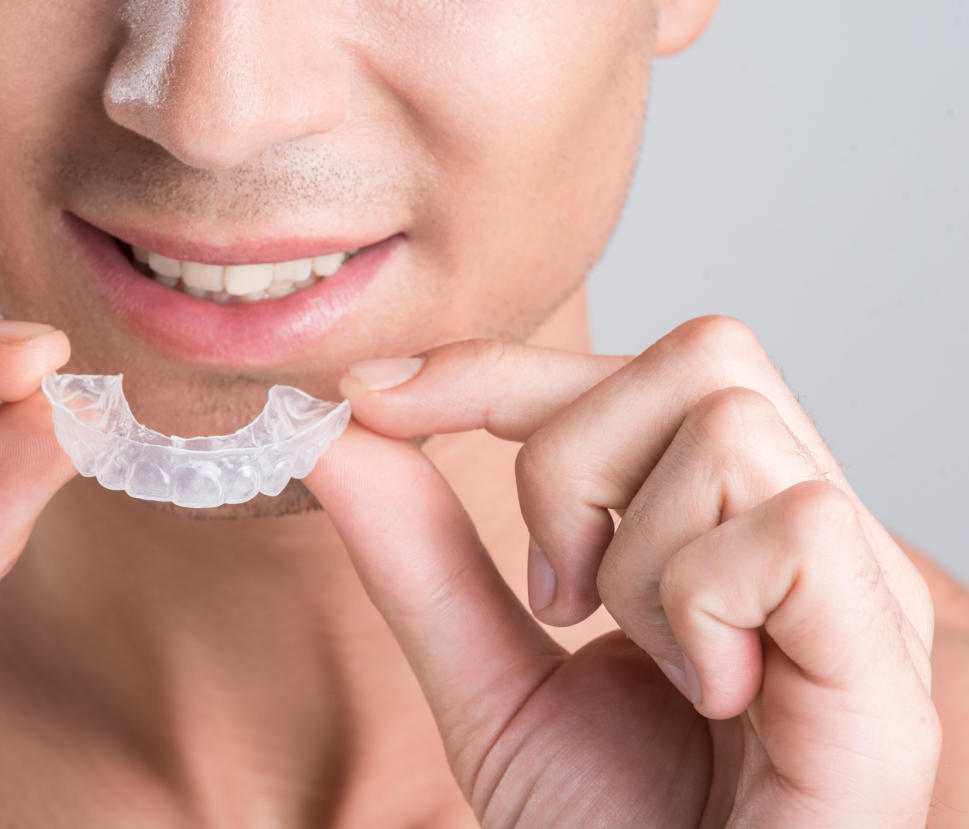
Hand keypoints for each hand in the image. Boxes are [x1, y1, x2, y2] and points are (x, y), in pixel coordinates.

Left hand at [305, 317, 939, 826]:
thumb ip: (422, 559)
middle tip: (555, 595)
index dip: (495, 365)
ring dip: (631, 556)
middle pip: (697, 357)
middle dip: (568, 461)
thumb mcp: (493, 683)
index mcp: (728, 527)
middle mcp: (804, 534)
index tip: (376, 397)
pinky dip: (698, 601)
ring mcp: (857, 588)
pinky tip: (705, 693)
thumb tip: (341, 430)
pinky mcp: (886, 659)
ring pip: (728, 426)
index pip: (629, 369)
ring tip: (646, 665)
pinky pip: (794, 525)